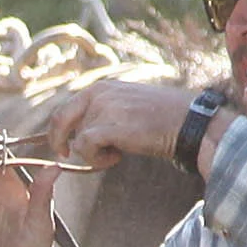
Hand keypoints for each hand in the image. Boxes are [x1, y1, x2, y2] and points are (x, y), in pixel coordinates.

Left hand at [42, 72, 207, 167]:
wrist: (188, 122)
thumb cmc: (161, 119)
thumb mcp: (126, 105)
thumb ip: (102, 113)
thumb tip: (77, 133)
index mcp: (101, 87)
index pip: (64, 109)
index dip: (58, 131)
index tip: (63, 148)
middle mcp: (100, 94)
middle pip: (66, 125)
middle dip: (70, 144)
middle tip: (75, 156)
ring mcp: (106, 108)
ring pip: (78, 140)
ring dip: (94, 154)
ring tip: (118, 153)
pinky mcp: (113, 126)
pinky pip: (86, 146)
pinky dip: (96, 158)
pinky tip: (116, 158)